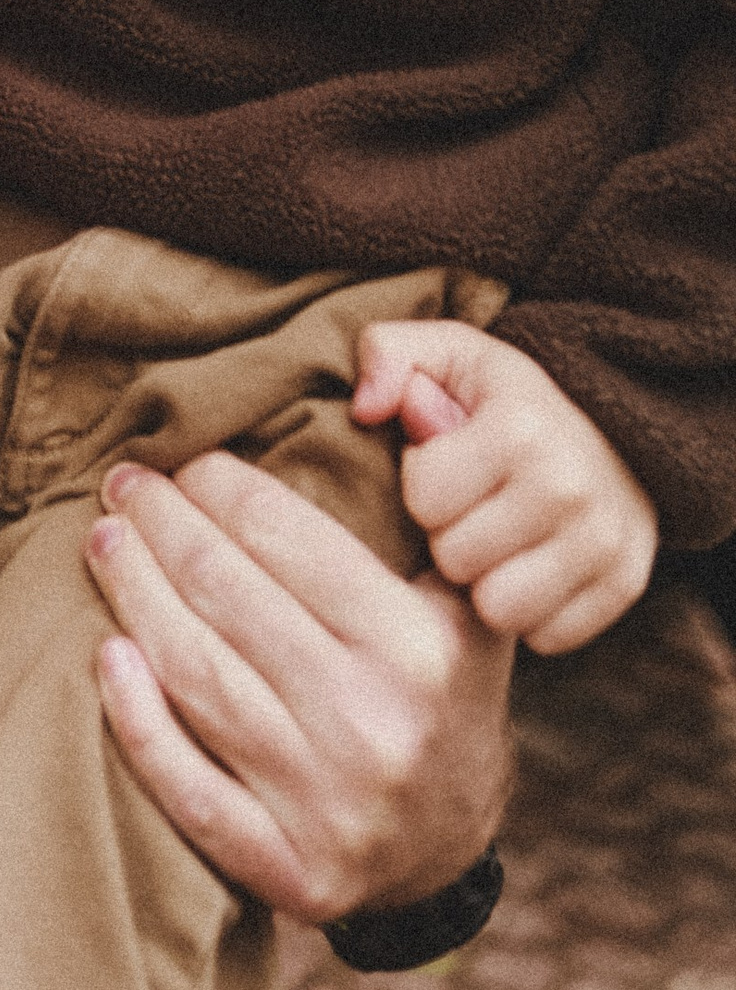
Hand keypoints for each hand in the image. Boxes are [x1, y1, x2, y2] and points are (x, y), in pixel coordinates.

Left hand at [85, 451, 514, 922]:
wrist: (449, 854)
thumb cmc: (438, 694)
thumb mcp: (464, 601)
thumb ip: (432, 497)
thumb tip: (395, 384)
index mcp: (420, 650)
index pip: (288, 541)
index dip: (218, 487)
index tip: (180, 458)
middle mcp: (374, 727)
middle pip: (228, 598)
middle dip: (162, 526)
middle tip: (123, 484)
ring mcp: (328, 807)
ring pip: (197, 678)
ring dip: (134, 598)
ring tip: (102, 541)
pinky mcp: (288, 872)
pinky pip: (188, 790)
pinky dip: (137, 722)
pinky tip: (104, 655)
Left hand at [356, 318, 657, 653]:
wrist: (614, 430)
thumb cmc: (505, 398)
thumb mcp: (447, 353)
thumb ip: (387, 354)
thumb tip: (365, 408)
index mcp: (519, 427)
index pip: (424, 499)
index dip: (421, 484)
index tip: (443, 466)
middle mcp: (569, 487)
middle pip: (456, 560)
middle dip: (449, 537)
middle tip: (470, 508)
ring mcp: (605, 541)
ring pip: (499, 610)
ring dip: (486, 583)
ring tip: (495, 542)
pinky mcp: (625, 585)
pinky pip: (545, 636)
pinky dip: (530, 612)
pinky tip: (530, 568)